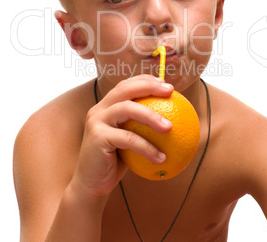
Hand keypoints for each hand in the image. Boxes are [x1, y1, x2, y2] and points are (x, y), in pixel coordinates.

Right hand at [70, 75, 172, 199]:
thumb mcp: (130, 141)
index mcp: (106, 106)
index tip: (166, 84)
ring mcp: (96, 121)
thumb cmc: (116, 163)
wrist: (92, 185)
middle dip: (149, 86)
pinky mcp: (98, 137)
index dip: (145, 80)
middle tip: (170, 92)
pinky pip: (128, 139)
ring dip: (151, 116)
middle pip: (125, 89)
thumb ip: (142, 128)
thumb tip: (174, 121)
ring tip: (170, 127)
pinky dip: (147, 147)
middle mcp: (99, 109)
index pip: (125, 85)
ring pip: (127, 108)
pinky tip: (162, 158)